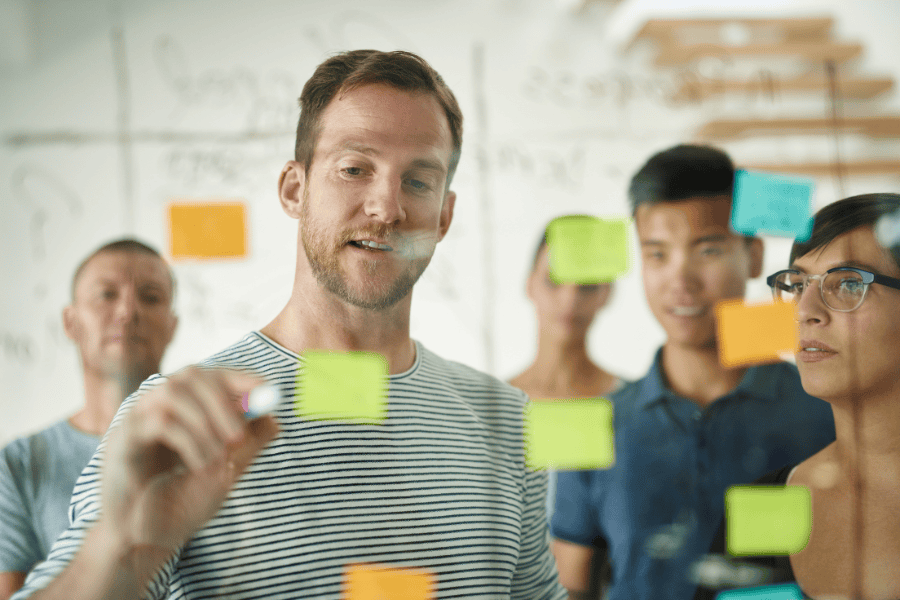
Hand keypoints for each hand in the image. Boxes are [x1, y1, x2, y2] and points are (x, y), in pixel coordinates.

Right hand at [100, 367, 279, 554]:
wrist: (146, 540)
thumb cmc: (182, 504)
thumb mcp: (226, 471)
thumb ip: (249, 444)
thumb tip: (275, 418)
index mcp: (182, 410)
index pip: (210, 376)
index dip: (238, 376)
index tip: (265, 388)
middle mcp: (157, 406)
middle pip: (190, 375)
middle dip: (222, 400)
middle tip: (239, 434)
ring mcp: (137, 419)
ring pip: (173, 392)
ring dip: (205, 422)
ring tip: (220, 457)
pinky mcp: (123, 439)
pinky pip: (159, 422)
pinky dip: (189, 440)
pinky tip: (200, 466)